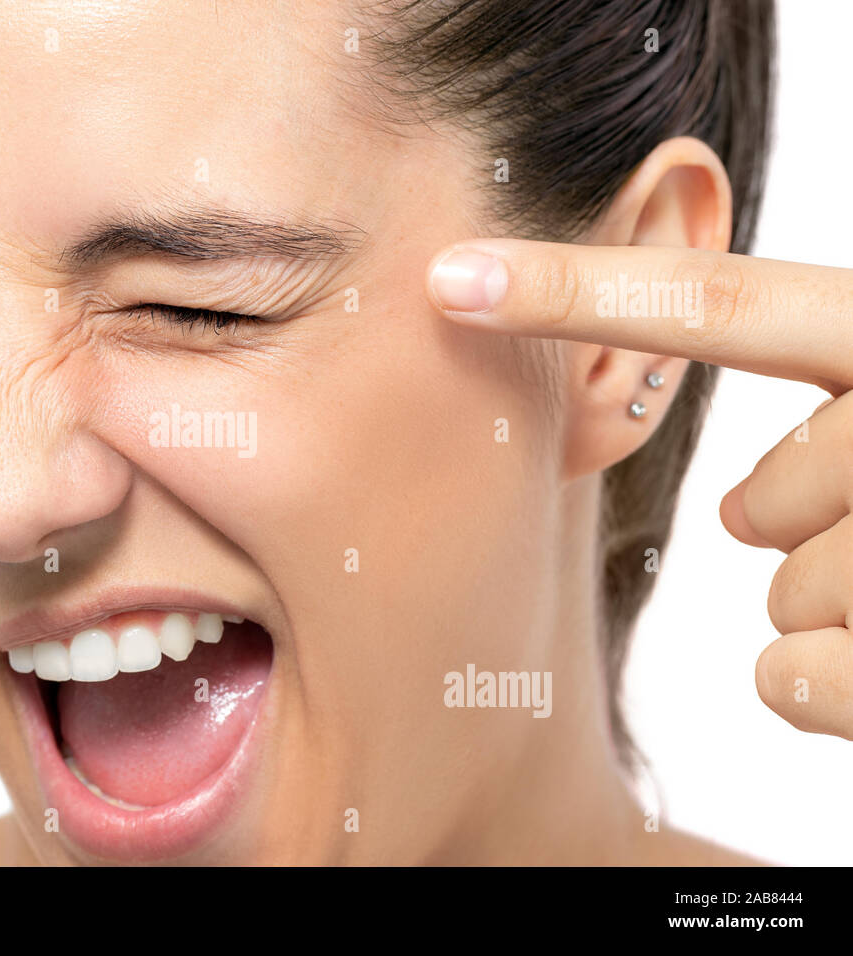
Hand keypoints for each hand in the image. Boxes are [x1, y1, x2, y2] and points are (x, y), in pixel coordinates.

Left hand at [427, 240, 852, 738]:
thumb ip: (833, 439)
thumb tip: (739, 520)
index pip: (723, 309)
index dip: (576, 291)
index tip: (452, 280)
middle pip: (764, 504)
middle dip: (804, 533)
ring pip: (785, 597)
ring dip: (840, 614)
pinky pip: (793, 680)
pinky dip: (835, 690)